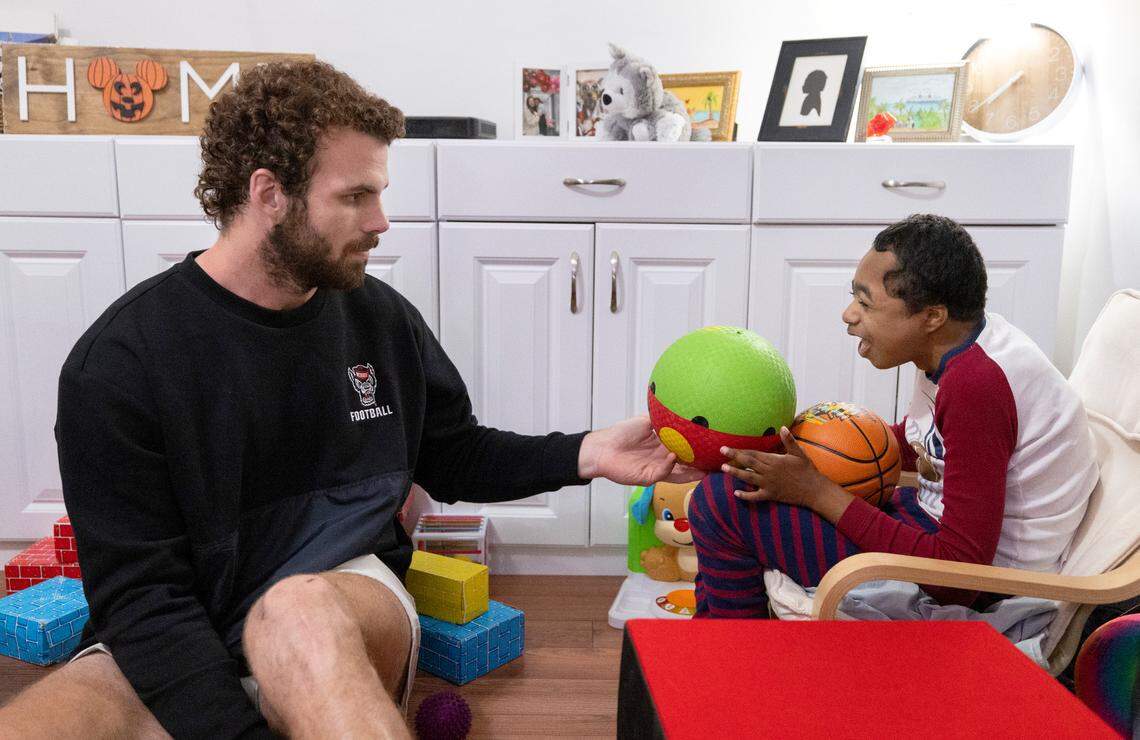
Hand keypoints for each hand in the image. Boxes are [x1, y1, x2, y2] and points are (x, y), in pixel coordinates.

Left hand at [579, 415, 703, 485]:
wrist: (602, 447)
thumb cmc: (621, 434)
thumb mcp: (646, 421)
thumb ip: (662, 418)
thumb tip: (679, 407)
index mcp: (664, 447)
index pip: (687, 449)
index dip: (700, 449)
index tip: (714, 446)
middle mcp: (664, 459)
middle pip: (688, 464)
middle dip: (703, 464)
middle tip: (719, 461)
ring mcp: (657, 469)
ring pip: (680, 473)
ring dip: (693, 471)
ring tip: (707, 468)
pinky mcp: (648, 477)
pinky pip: (663, 473)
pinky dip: (669, 465)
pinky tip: (674, 456)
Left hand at [721, 427, 848, 514]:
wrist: (814, 490)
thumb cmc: (808, 470)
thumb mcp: (799, 453)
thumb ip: (789, 441)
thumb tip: (783, 427)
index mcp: (775, 460)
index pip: (754, 453)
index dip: (740, 450)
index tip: (729, 447)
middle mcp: (769, 472)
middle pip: (748, 463)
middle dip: (734, 457)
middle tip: (721, 451)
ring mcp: (769, 484)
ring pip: (748, 477)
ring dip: (735, 473)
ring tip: (723, 468)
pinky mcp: (771, 495)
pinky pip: (755, 496)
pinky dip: (746, 495)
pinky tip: (736, 493)